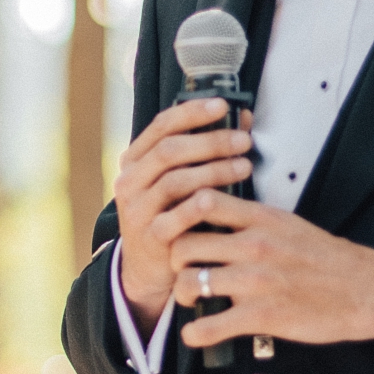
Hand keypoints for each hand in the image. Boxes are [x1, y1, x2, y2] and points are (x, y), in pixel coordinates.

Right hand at [115, 99, 252, 335]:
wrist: (149, 267)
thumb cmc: (172, 214)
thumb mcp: (180, 180)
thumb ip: (204, 150)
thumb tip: (242, 116)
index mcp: (134, 160)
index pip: (161, 125)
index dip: (193, 112)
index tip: (223, 106)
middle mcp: (129, 182)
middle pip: (169, 151)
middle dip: (211, 142)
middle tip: (244, 141)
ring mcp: (136, 210)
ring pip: (175, 181)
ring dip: (214, 171)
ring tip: (245, 167)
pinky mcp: (150, 237)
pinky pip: (178, 216)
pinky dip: (205, 204)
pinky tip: (229, 200)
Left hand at [166, 189, 373, 347]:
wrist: (366, 290)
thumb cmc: (327, 258)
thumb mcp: (287, 222)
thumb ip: (247, 218)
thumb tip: (208, 212)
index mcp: (260, 219)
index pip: (202, 201)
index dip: (180, 213)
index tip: (177, 226)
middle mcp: (253, 246)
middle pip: (183, 245)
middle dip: (174, 260)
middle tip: (182, 268)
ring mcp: (254, 282)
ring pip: (189, 282)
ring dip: (183, 294)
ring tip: (192, 298)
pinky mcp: (260, 316)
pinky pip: (207, 327)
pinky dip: (194, 334)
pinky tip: (197, 333)